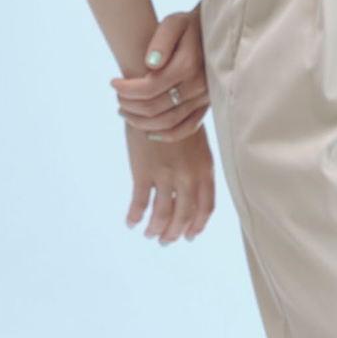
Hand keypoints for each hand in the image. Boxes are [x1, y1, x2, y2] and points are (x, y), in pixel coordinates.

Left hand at [111, 7, 208, 142]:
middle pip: (155, 108)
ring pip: (168, 122)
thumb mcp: (173, 23)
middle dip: (130, 105)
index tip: (113, 82)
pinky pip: (187, 128)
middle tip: (117, 98)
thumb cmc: (188, 26)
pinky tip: (149, 132)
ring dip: (141, 122)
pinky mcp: (207, 105)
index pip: (148, 88)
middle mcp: (198, 85)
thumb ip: (161, 41)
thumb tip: (151, 64)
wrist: (215, 33)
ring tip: (125, 112)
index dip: (126, 89)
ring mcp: (204, 98)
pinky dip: (166, 134)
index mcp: (188, 65)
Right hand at [125, 124, 214, 242]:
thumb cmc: (177, 115)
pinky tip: (131, 222)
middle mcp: (188, 176)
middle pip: (183, 215)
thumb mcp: (197, 140)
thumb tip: (193, 186)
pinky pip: (139, 203)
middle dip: (174, 232)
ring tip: (150, 235)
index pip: (205, 207)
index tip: (190, 235)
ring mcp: (165, 176)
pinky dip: (135, 216)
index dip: (197, 225)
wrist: (157, 97)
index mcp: (205, 169)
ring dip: (156, 229)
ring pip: (162, 214)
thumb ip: (198, 165)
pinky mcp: (143, 172)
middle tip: (166, 240)